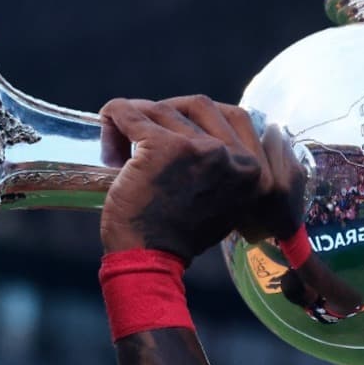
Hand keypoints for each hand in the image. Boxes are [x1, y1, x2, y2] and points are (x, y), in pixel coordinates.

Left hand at [99, 96, 297, 262]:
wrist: (149, 259)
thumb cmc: (178, 234)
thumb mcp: (224, 201)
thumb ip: (226, 169)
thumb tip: (210, 135)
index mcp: (255, 171)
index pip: (236, 116)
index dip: (202, 116)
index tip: (177, 126)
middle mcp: (233, 157)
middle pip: (200, 105)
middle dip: (170, 109)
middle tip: (146, 126)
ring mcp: (199, 149)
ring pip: (162, 109)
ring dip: (137, 118)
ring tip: (120, 144)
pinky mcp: (162, 147)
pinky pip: (130, 113)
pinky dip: (115, 115)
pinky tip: (108, 124)